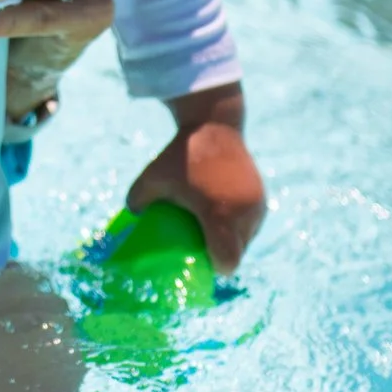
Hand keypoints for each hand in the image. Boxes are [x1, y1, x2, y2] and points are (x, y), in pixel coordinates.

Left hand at [126, 84, 264, 274]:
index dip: (216, 267)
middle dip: (223, 256)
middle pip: (238, 253)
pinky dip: (240, 226)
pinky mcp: (261, 196)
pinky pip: (252, 223)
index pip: (227, 260)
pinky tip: (225, 220)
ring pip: (247, 239)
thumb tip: (130, 217)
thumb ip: (137, 199)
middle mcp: (243, 213)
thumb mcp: (153, 177)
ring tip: (214, 235)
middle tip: (204, 250)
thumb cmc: (182, 154)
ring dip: (233, 242)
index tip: (202, 262)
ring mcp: (256, 205)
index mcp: (219, 215)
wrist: (214, 124)